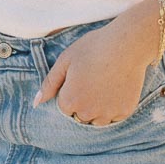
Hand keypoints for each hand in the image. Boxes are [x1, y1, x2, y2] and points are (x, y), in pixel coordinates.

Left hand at [31, 15, 151, 125]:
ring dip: (97, 107)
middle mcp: (88, 113)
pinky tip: (116, 87)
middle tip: (93, 78)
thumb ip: (49, 83)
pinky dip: (113, 106)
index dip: (71, 90)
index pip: (64, 106)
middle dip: (83, 101)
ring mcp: (107, 114)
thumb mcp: (65, 60)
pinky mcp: (124, 112)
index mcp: (70, 101)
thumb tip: (37, 103)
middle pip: (80, 115)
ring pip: (97, 119)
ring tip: (104, 83)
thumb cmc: (94, 47)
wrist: (127, 44)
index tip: (80, 75)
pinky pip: (114, 116)